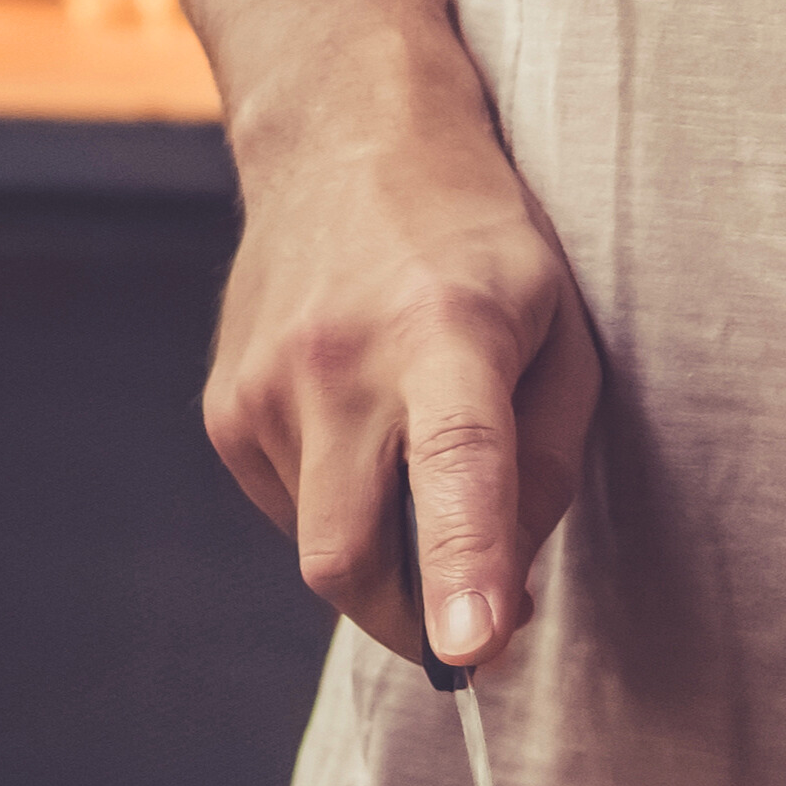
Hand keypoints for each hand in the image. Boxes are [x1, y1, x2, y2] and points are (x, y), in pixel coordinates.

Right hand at [205, 76, 597, 671]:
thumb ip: (544, 468)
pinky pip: (291, 510)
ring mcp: (264, 384)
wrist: (342, 135)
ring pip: (321, 546)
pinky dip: (337, 503)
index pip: (454, 465)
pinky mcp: (224, 408)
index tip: (470, 650)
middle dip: (412, 623)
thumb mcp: (561, 333)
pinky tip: (359, 424)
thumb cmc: (477, 245)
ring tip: (408, 441)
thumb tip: (499, 598)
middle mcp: (338, 360)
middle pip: (351, 558)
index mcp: (446, 334)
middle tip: (471, 616)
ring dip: (380, 542)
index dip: (464, 564)